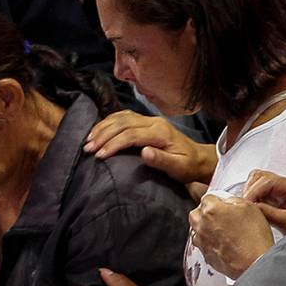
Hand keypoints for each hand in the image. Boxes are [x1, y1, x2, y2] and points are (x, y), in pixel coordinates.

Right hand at [83, 110, 215, 183]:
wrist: (198, 158)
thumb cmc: (187, 166)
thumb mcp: (178, 168)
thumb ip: (161, 160)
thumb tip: (144, 152)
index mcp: (161, 132)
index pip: (131, 134)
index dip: (114, 143)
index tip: (100, 155)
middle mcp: (153, 121)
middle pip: (122, 123)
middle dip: (103, 135)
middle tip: (88, 148)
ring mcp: (148, 119)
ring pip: (120, 117)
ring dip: (102, 127)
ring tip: (88, 140)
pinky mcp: (144, 121)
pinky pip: (122, 116)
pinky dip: (107, 122)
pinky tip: (98, 130)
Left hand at [189, 194, 274, 278]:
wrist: (255, 263)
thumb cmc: (254, 236)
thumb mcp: (249, 207)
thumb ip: (233, 200)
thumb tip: (227, 201)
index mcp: (210, 209)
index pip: (208, 197)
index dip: (218, 200)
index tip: (224, 205)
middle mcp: (201, 224)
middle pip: (197, 213)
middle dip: (207, 213)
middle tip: (223, 218)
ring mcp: (200, 240)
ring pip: (197, 228)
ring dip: (206, 227)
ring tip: (223, 232)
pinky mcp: (204, 254)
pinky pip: (202, 243)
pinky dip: (209, 242)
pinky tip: (223, 244)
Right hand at [243, 170, 285, 233]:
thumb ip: (269, 212)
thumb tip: (251, 206)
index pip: (267, 180)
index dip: (253, 191)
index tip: (246, 202)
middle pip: (260, 176)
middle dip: (249, 190)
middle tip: (245, 205)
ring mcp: (280, 188)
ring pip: (256, 181)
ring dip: (249, 192)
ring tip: (249, 206)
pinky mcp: (274, 195)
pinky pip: (258, 190)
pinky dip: (252, 197)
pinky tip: (253, 207)